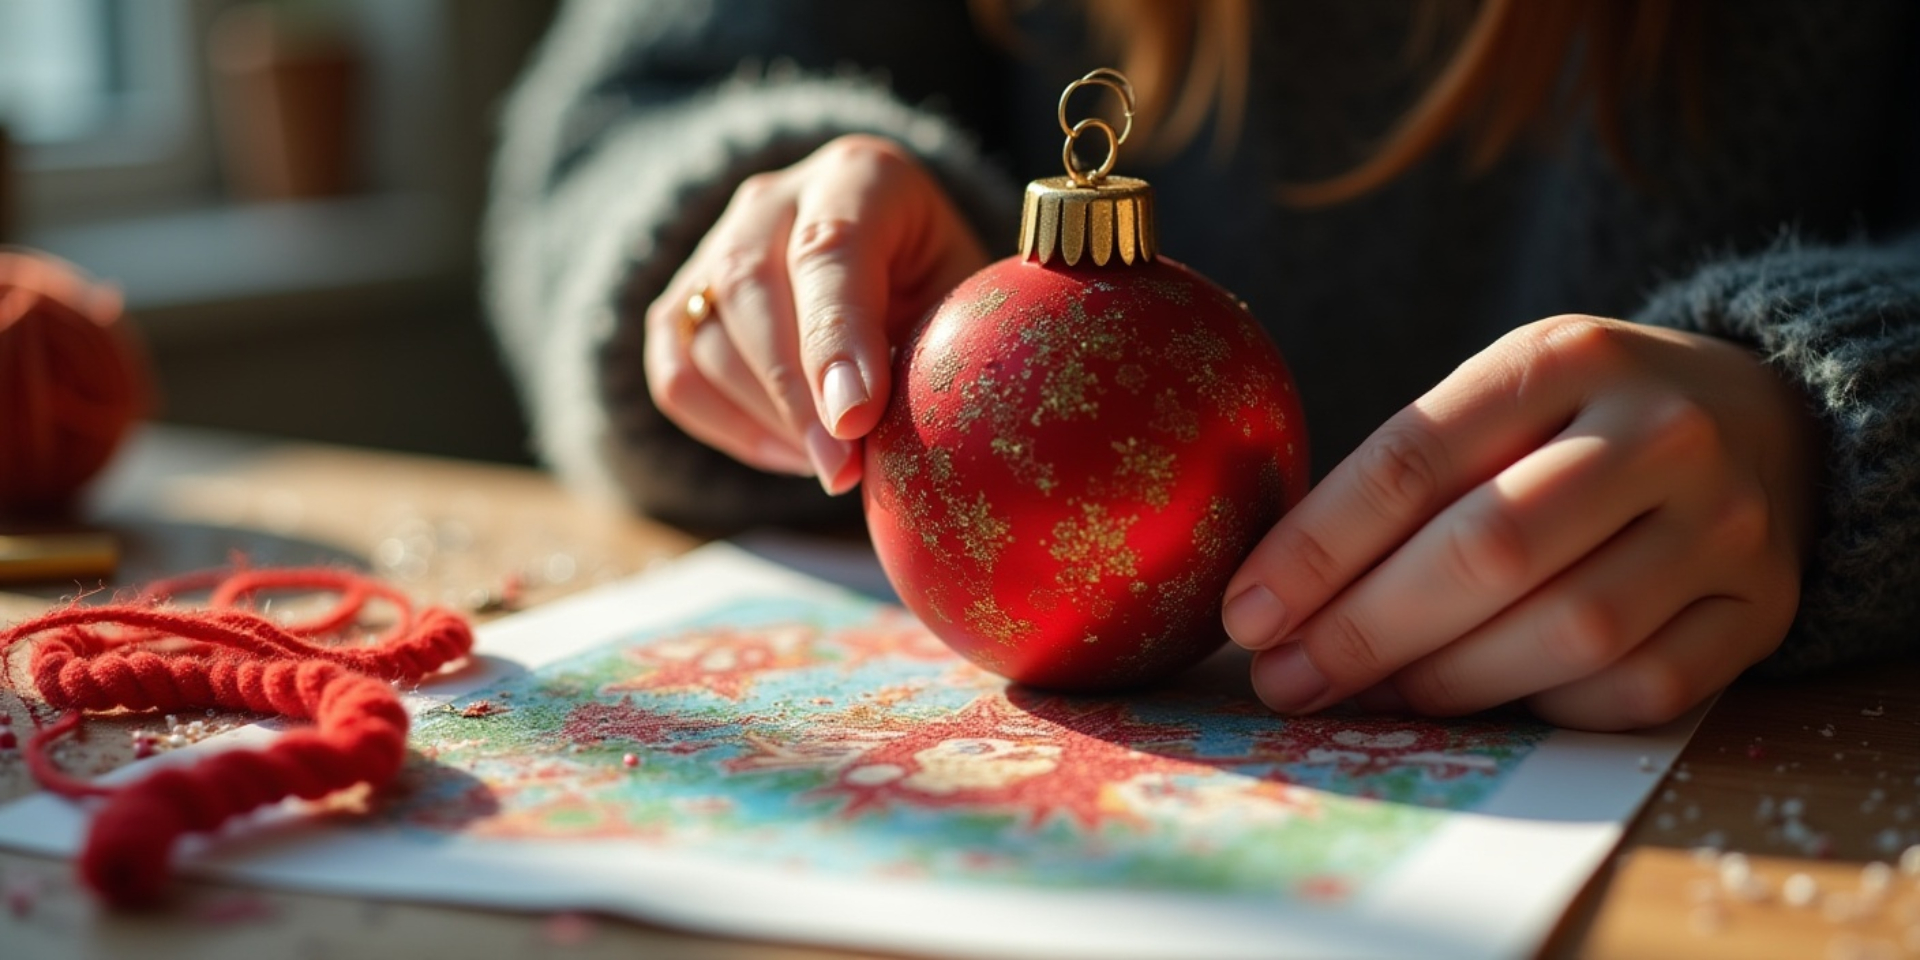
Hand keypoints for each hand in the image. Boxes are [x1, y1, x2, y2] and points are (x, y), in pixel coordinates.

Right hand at [644, 135, 987, 491]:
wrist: (894, 270)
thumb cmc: (942, 290)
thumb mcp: (967, 298)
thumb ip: (951, 341)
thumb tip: (934, 432)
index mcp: (859, 176)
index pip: (830, 247)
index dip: (836, 338)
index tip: (856, 419)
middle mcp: (775, 198)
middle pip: (751, 287)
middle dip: (795, 394)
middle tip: (841, 470)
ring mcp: (715, 246)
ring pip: (706, 336)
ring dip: (768, 419)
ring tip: (835, 467)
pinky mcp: (682, 304)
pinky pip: (677, 376)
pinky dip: (729, 429)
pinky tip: (792, 454)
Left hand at [1221, 316, 1822, 730]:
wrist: (1765, 419)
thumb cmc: (1579, 421)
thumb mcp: (1497, 399)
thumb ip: (1403, 478)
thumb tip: (1273, 602)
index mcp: (1565, 357)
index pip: (1414, 459)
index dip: (1317, 549)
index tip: (1247, 614)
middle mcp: (1659, 432)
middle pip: (1488, 551)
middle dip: (1364, 630)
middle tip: (1285, 680)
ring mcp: (1725, 523)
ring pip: (1567, 631)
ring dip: (1444, 681)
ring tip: (1367, 693)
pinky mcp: (1762, 608)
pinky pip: (1638, 688)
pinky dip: (1545, 705)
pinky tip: (1487, 699)